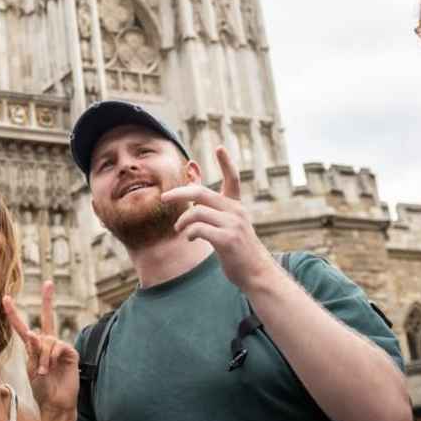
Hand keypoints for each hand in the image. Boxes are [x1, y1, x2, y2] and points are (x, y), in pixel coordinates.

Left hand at [3, 281, 78, 414]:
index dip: (13, 313)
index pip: (22, 327)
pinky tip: (52, 368)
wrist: (55, 403)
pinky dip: (51, 357)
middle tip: (48, 283)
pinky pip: (58, 346)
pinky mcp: (70, 352)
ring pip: (47, 340)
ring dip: (43, 357)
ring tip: (45, 371)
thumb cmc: (42, 388)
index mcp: (34, 347)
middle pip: (47, 317)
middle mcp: (47, 343)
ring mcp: (59, 347)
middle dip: (48, 300)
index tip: (6, 298)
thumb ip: (32, 351)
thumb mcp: (32, 369)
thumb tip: (33, 333)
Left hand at [162, 146, 275, 292]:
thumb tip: (192, 191)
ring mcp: (233, 225)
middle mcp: (236, 211)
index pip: (233, 179)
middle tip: (164, 198)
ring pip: (196, 211)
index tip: (219, 147)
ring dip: (182, 220)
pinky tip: (191, 238)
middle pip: (201, 193)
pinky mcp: (228, 240)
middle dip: (178, 193)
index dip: (226, 163)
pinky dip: (190, 232)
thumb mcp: (227, 225)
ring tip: (179, 228)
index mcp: (236, 206)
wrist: (256, 274)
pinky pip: (199, 229)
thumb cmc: (237, 249)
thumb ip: (211, 209)